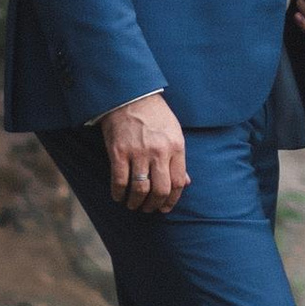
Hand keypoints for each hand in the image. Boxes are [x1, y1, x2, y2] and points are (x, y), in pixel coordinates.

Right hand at [101, 89, 187, 212]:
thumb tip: (185, 183)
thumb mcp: (174, 133)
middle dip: (154, 205)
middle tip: (148, 209)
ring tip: (133, 205)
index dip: (172, 200)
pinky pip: (119, 181)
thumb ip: (178, 159)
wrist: (131, 96)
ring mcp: (138, 152)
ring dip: (136, 203)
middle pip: (160, 190)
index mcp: (176, 146)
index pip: (178, 182)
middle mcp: (158, 151)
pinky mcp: (118, 152)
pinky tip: (118, 196)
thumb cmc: (154, 115)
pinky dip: (118, 194)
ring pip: (140, 189)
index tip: (165, 208)